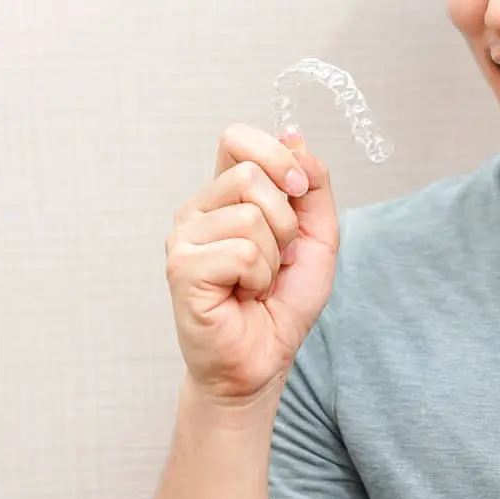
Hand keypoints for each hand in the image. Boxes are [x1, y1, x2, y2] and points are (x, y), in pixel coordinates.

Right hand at [164, 124, 339, 401]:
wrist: (261, 361)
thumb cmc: (280, 304)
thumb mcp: (316, 238)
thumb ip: (312, 188)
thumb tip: (295, 137)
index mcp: (224, 196)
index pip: (236, 139)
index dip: (275, 156)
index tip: (298, 189)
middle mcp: (197, 210)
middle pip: (249, 175)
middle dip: (284, 221)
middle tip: (276, 259)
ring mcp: (184, 238)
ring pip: (249, 217)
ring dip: (272, 257)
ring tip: (257, 282)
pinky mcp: (183, 268)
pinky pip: (241, 252)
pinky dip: (258, 278)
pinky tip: (242, 295)